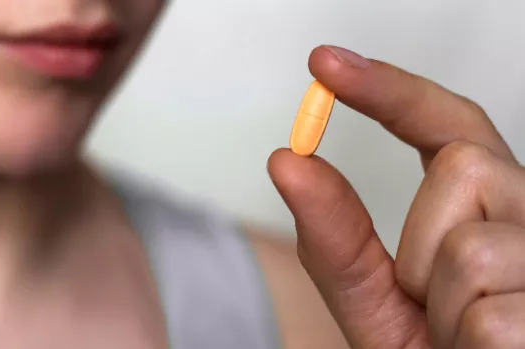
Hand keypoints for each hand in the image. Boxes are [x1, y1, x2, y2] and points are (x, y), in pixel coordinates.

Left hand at [268, 45, 524, 348]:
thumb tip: (287, 160)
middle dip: (420, 245)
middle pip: (463, 166)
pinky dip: (465, 344)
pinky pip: (486, 313)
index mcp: (486, 208)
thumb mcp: (374, 296)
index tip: (327, 65)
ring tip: (464, 334)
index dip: (390, 90)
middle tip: (435, 302)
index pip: (448, 125)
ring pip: (468, 247)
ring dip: (440, 305)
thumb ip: (336, 235)